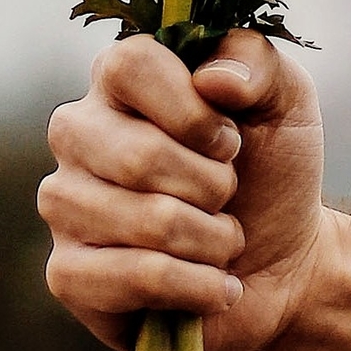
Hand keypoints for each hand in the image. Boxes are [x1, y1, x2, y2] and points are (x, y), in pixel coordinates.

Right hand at [39, 31, 326, 350]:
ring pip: (149, 222)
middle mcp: (77, 133)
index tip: (229, 140)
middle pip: (140, 155)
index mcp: (117, 79)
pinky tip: (212, 285)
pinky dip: (197, 287)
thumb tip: (212, 78)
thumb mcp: (286, 102)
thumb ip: (258, 63)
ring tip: (221, 241)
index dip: (194, 111)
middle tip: (228, 196)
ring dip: (213, 241)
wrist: (282, 264)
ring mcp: (64, 203)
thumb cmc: (271, 171)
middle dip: (214, 188)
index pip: (130, 66)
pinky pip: (135, 278)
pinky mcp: (67, 273)